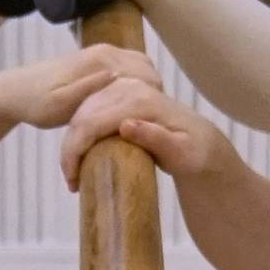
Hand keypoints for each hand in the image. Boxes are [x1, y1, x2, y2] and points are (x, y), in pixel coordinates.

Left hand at [0, 45, 161, 129]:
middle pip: (149, 74)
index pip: (147, 78)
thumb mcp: (59, 104)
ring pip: (144, 71)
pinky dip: (138, 87)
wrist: (15, 91)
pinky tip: (130, 109)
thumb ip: (87, 89)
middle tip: (146, 126)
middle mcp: (106, 51)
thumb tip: (116, 77)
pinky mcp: (101, 60)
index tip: (149, 126)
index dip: (153, 102)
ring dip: (147, 93)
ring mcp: (105, 53)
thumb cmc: (35, 103)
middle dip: (153, 98)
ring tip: (140, 120)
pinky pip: (133, 71)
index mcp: (101, 61)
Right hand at [59, 77, 232, 188]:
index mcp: (141, 101)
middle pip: (82, 115)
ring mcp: (123, 87)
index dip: (75, 150)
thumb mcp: (181, 153)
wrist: (201, 142)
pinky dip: (79, 132)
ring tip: (74, 173)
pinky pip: (88, 109)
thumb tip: (126, 125)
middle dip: (69, 149)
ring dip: (71, 142)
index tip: (72, 180)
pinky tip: (80, 155)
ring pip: (81, 111)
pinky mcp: (119, 93)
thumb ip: (157, 139)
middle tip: (71, 181)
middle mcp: (130, 88)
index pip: (93, 121)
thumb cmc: (193, 153)